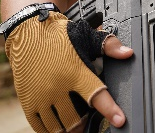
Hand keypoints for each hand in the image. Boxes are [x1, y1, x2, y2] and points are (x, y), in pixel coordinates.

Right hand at [5, 11, 133, 131]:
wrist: (27, 32)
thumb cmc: (58, 35)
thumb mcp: (86, 36)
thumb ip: (108, 46)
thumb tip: (128, 53)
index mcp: (76, 73)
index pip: (97, 96)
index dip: (110, 111)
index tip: (119, 121)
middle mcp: (58, 87)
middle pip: (76, 120)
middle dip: (84, 125)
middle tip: (89, 123)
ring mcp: (41, 97)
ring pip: (58, 126)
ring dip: (68, 129)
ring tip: (74, 126)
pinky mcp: (28, 101)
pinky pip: (39, 126)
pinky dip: (49, 130)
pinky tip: (56, 128)